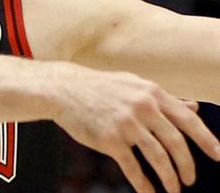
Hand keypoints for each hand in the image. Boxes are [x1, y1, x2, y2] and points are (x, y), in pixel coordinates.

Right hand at [52, 65, 219, 192]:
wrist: (64, 89)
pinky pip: (133, 168)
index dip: (207, 140)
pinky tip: (149, 192)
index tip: (218, 156)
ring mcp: (126, 124)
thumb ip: (163, 98)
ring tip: (174, 189)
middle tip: (190, 179)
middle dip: (187, 165)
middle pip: (176, 142)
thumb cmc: (100, 87)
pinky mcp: (110, 139)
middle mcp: (142, 107)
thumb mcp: (134, 85)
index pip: (188, 120)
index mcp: (151, 93)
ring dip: (170, 178)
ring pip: (158, 157)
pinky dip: (144, 184)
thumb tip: (193, 109)